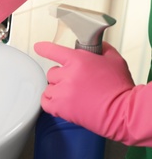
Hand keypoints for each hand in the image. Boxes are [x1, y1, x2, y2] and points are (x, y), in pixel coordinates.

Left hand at [34, 42, 151, 145]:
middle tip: (75, 82)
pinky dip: (50, 101)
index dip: (45, 48)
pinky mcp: (60, 108)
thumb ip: (102, 50)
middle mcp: (67, 75)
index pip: (55, 51)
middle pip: (52, 72)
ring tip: (72, 94)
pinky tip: (60, 102)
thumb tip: (97, 46)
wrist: (121, 112)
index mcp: (79, 60)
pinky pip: (45, 102)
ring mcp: (62, 92)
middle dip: (61, 76)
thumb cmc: (120, 88)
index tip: (38, 47)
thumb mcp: (115, 61)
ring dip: (57, 90)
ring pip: (48, 87)